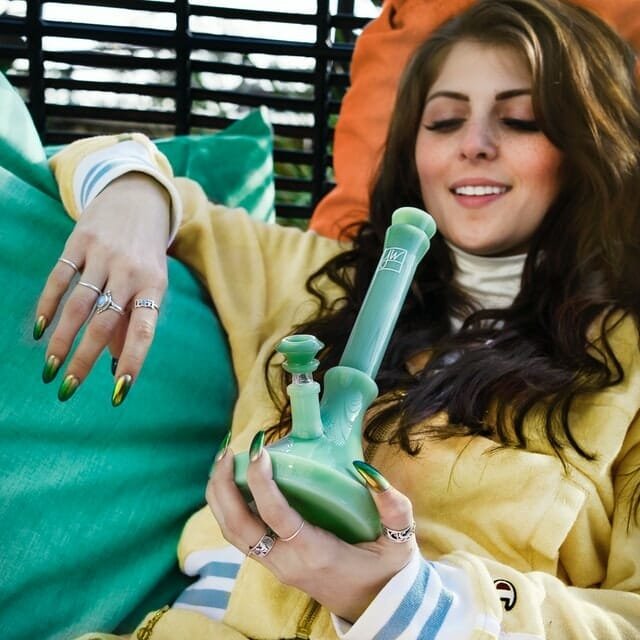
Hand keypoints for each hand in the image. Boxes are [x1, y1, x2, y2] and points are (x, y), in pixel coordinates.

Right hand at [34, 172, 170, 403]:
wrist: (137, 198)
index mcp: (155, 286)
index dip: (131, 361)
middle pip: (104, 322)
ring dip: (62, 338)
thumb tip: (115, 360)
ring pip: (78, 304)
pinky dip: (48, 305)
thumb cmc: (147, 252)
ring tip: (50, 366)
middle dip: (85, 358)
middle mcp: (130, 272)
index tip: (119, 392)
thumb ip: (134, 318)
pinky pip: (59, 278)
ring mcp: (103, 255)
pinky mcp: (79, 241)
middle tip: (69, 387)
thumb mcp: (152, 283)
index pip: (143, 330)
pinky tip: (40, 328)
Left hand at [207, 433, 416, 622]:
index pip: (276, 516)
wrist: (376, 611)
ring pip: (231, 533)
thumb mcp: (400, 542)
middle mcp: (287, 562)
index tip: (257, 448)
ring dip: (219, 496)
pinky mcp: (273, 563)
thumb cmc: (386, 573)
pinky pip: (240, 536)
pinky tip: (233, 482)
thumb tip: (366, 470)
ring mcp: (276, 566)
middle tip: (228, 451)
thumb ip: (393, 507)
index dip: (261, 482)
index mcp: (315, 553)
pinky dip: (227, 507)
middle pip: (237, 526)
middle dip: (223, 486)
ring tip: (223, 461)